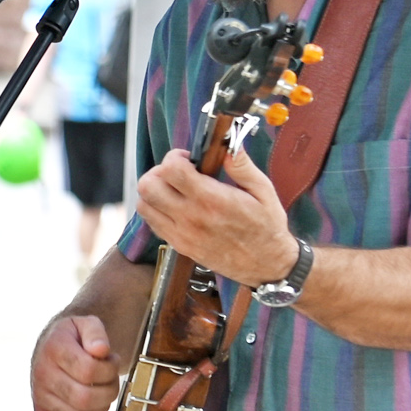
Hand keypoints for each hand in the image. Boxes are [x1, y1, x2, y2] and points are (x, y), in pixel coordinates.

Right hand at [30, 314, 122, 410]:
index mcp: (53, 349)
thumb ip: (96, 332)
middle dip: (109, 390)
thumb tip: (100, 350)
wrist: (52, 347)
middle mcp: (41, 374)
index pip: (89, 370)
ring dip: (101, 407)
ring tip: (100, 390)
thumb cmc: (75, 338)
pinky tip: (90, 407)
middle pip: (85, 398)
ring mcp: (40, 396)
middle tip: (110, 379)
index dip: (110, 368)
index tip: (111, 359)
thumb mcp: (86, 323)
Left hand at [134, 147, 300, 286]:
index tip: (188, 158)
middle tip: (177, 173)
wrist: (266, 265)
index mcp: (212, 200)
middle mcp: (191, 217)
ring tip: (174, 189)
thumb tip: (227, 145)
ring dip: (154, 191)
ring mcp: (181, 234)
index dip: (175, 157)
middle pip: (148, 186)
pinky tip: (174, 205)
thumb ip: (242, 166)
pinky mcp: (178, 245)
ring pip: (144, 204)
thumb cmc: (267, 226)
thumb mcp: (263, 191)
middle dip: (159, 171)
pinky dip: (156, 209)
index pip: (171, 170)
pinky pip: (151, 222)